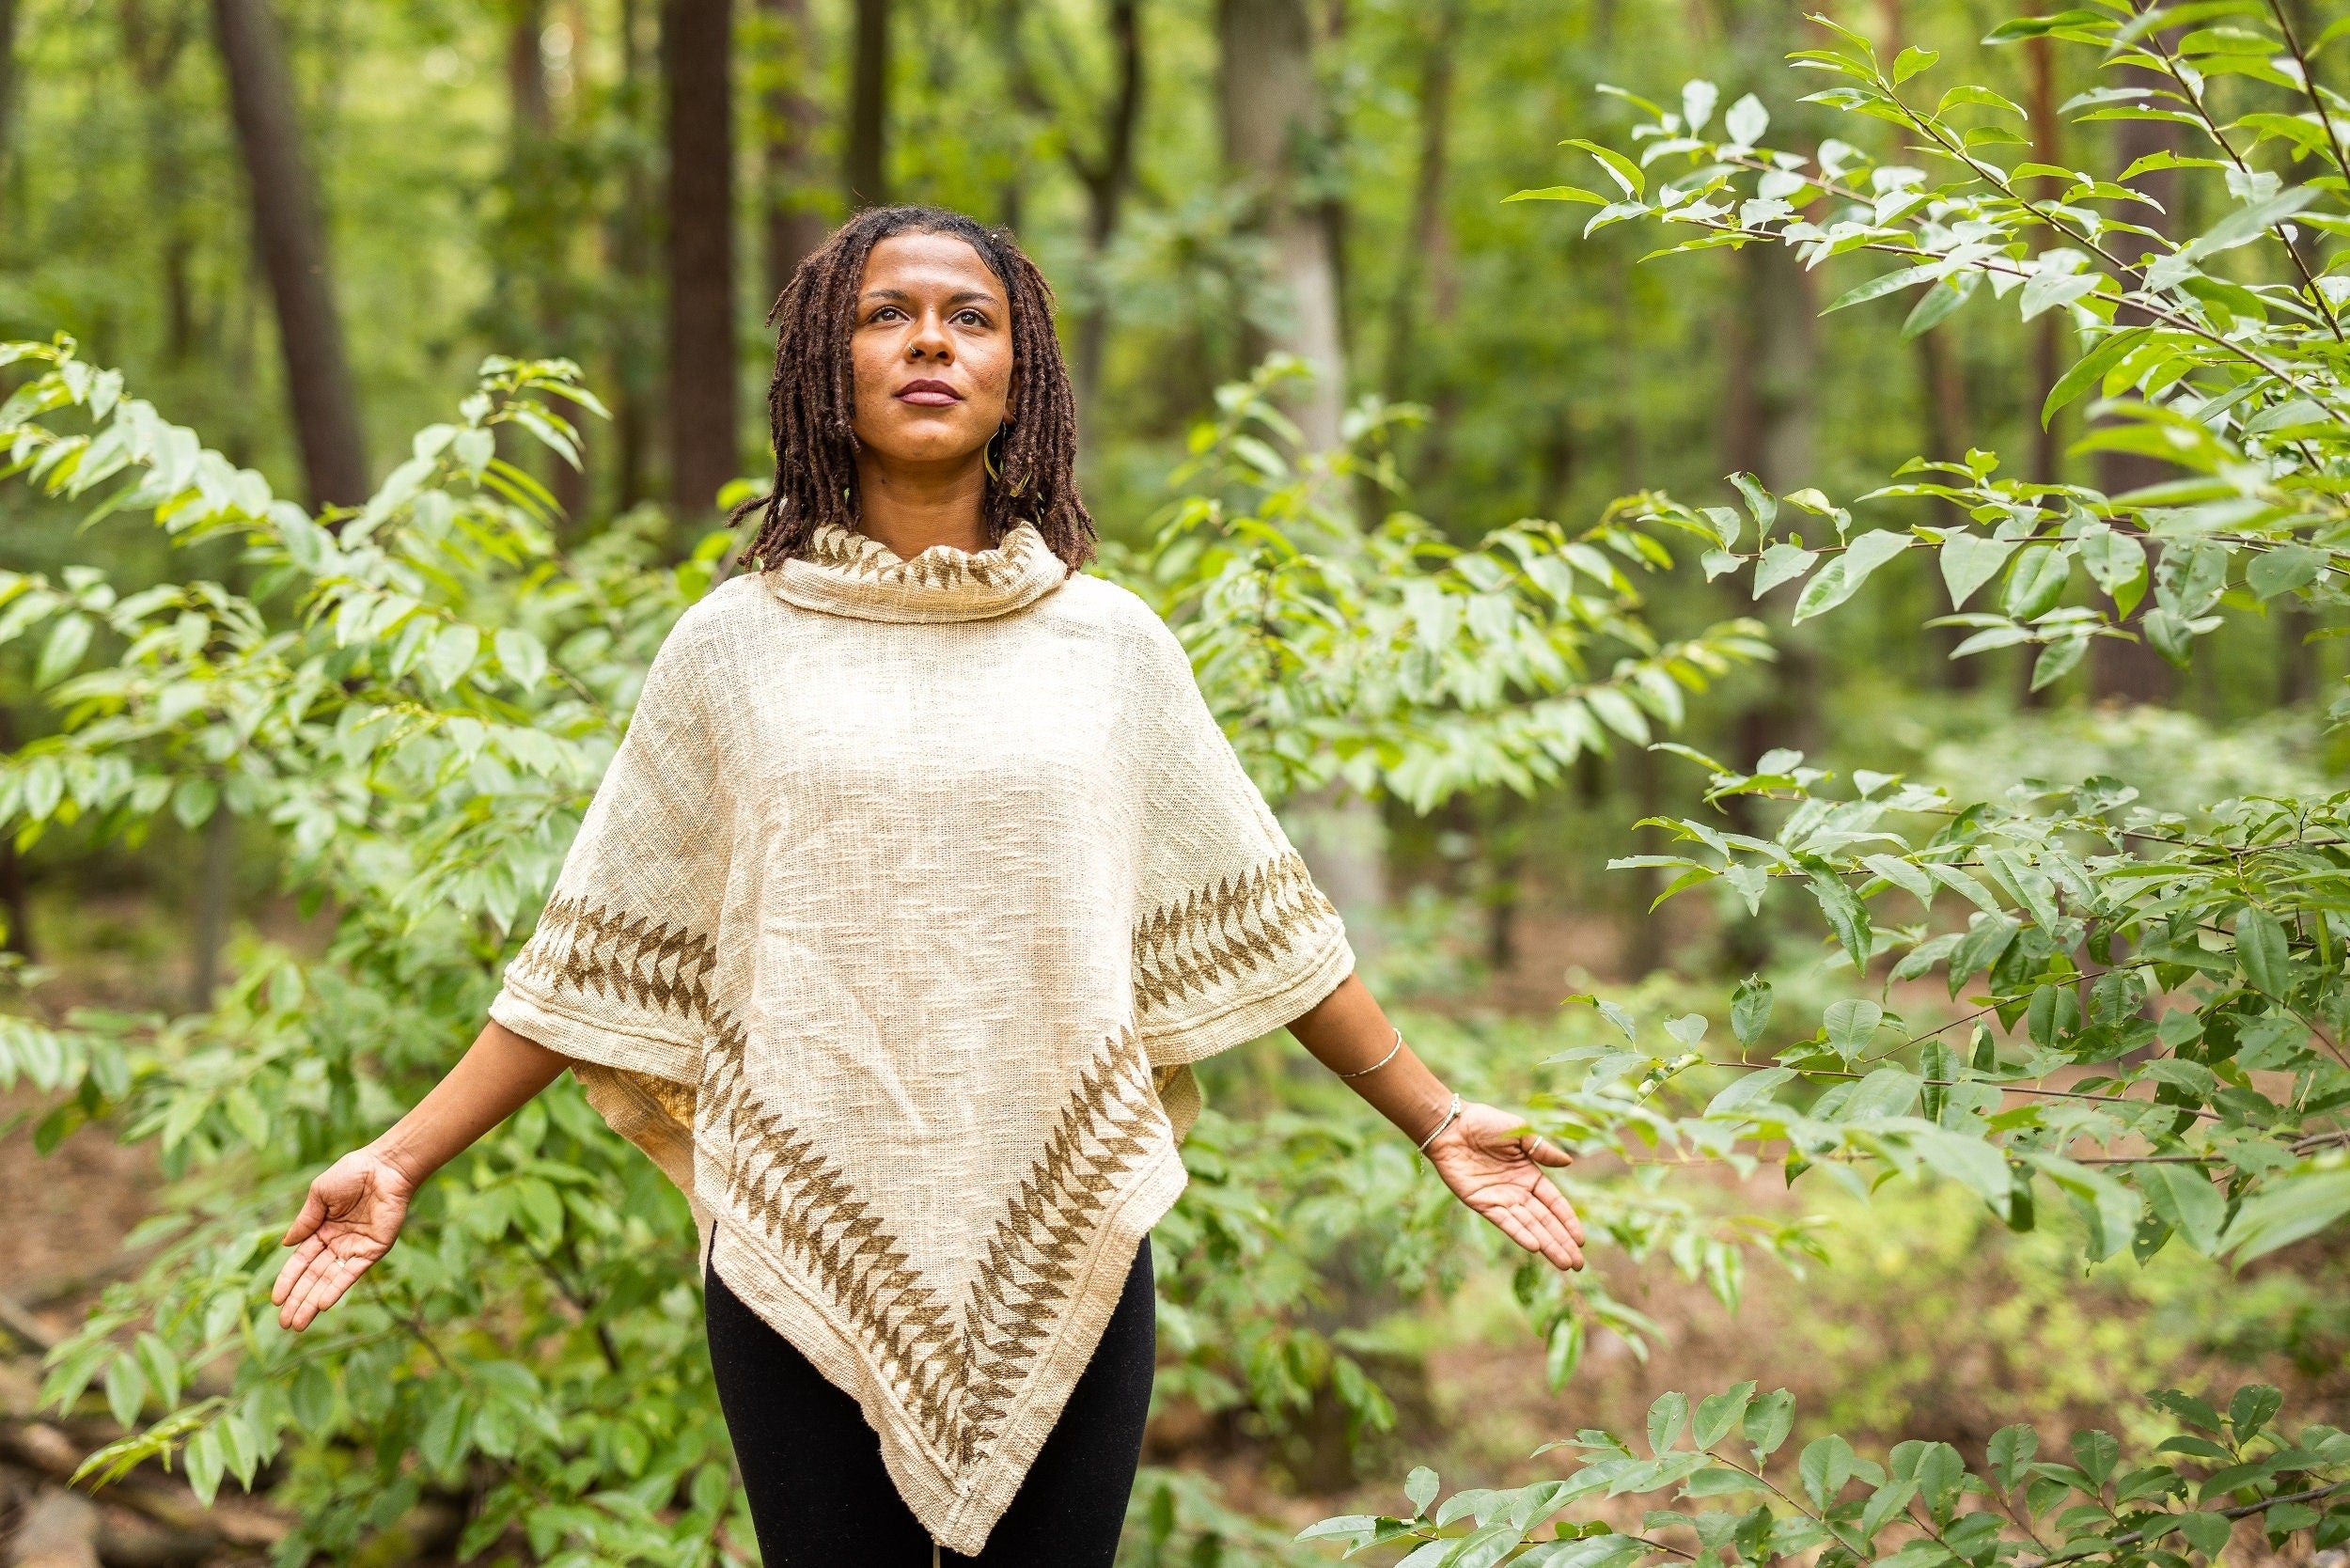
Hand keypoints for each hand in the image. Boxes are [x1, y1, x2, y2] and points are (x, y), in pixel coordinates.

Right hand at [272, 1146, 416, 1329]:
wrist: (385, 1167)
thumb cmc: (353, 1173)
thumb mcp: (320, 1195)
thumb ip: (305, 1221)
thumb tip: (286, 1245)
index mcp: (322, 1229)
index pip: (300, 1261)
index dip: (288, 1281)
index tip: (275, 1300)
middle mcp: (337, 1243)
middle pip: (313, 1277)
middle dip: (298, 1300)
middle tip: (285, 1323)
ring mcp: (355, 1248)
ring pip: (329, 1281)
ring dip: (313, 1302)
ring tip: (298, 1323)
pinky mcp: (373, 1250)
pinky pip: (352, 1273)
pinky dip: (337, 1289)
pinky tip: (322, 1304)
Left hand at [1425, 1102, 1584, 1270]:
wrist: (1450, 1125)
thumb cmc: (1484, 1123)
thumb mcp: (1519, 1132)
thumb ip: (1542, 1149)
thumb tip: (1569, 1162)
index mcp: (1529, 1174)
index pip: (1554, 1202)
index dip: (1568, 1220)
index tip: (1581, 1239)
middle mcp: (1517, 1190)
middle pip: (1545, 1221)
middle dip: (1562, 1242)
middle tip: (1578, 1265)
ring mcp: (1500, 1199)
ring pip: (1529, 1226)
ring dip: (1547, 1245)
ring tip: (1564, 1263)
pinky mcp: (1481, 1203)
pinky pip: (1504, 1222)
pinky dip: (1519, 1234)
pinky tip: (1535, 1247)